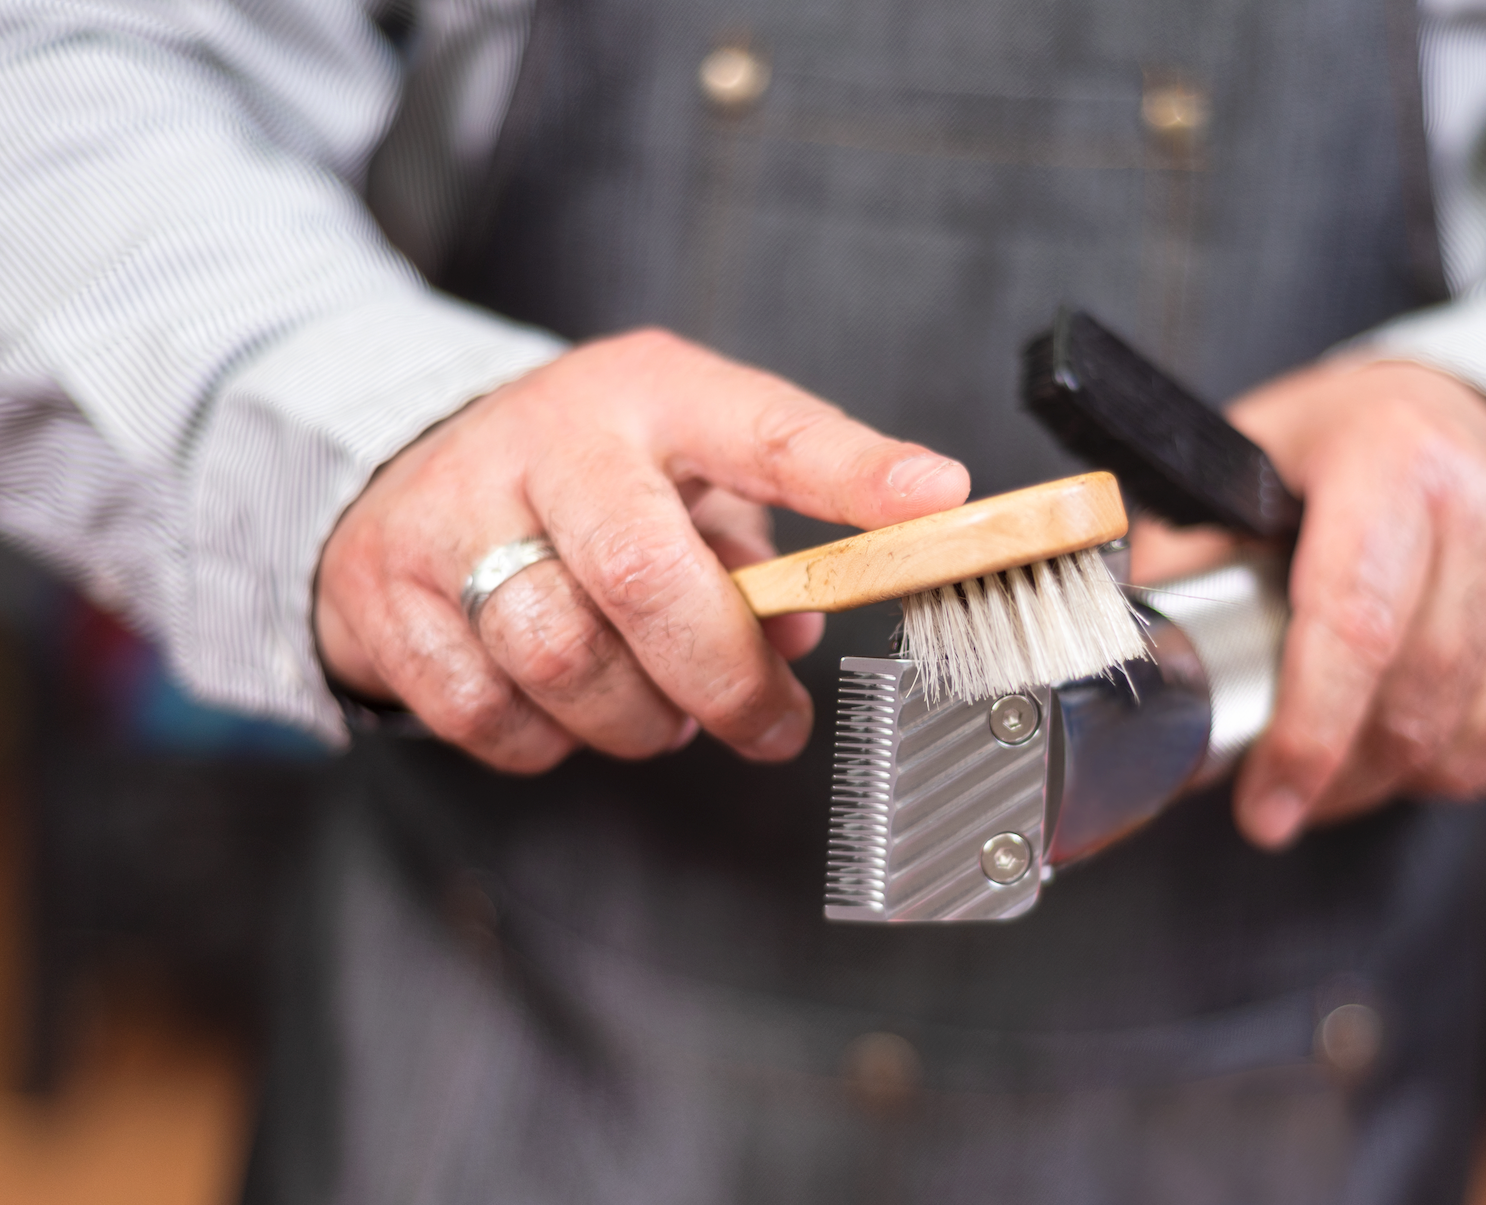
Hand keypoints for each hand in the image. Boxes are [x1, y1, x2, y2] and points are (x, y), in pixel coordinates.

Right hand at [315, 329, 969, 771]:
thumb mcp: (679, 477)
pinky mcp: (380, 591)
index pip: (766, 427)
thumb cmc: (581, 483)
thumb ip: (750, 548)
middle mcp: (547, 440)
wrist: (395, 468)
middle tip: (771, 726)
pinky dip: (545, 740)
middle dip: (723, 678)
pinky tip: (563, 709)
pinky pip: (485, 712)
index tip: (939, 504)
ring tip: (659, 711)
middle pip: (646, 576)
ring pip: (561, 658)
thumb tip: (795, 638)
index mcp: (648, 394)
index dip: (854, 471)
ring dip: (636, 719)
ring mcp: (449, 512)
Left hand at [1135, 359, 1485, 848]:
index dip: (1304, 740)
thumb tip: (1125, 648)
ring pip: (1472, 743)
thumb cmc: (1350, 450)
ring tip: (1353, 755)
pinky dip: (1470, 771)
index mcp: (1396, 464)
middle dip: (1337, 777)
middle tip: (1289, 791)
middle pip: (1412, 704)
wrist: (1483, 417)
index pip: (1353, 629)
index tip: (1263, 807)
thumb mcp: (1253, 460)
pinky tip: (1428, 735)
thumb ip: (1187, 551)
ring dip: (1399, 780)